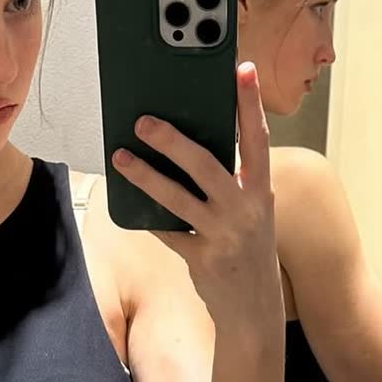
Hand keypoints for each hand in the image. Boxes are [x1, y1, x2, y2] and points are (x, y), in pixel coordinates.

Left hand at [111, 61, 283, 331]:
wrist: (254, 311)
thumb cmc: (247, 250)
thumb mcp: (250, 212)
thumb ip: (229, 182)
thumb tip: (185, 147)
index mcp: (261, 191)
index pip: (257, 138)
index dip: (250, 104)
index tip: (241, 70)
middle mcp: (246, 210)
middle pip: (205, 165)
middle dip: (172, 140)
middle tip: (143, 121)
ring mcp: (224, 235)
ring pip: (177, 198)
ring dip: (144, 176)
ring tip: (121, 157)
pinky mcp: (203, 259)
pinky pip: (167, 231)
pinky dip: (147, 216)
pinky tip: (127, 203)